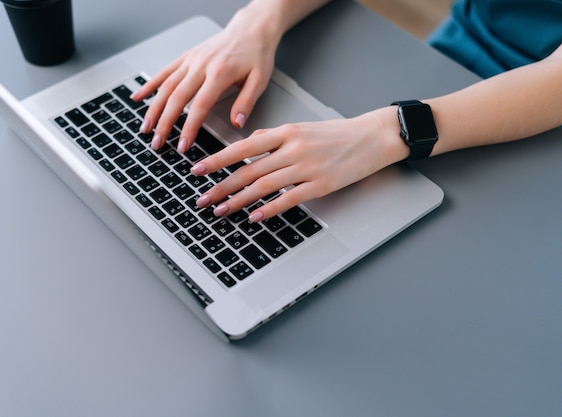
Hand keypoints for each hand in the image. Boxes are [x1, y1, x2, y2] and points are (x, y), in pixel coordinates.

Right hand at [130, 7, 282, 152]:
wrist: (250, 29)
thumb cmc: (256, 54)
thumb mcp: (259, 80)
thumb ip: (247, 102)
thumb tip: (238, 123)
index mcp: (220, 73)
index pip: (199, 106)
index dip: (189, 128)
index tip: (183, 145)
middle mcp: (201, 66)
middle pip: (177, 98)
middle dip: (165, 123)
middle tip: (158, 143)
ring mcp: (191, 60)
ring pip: (166, 86)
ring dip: (153, 109)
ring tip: (146, 128)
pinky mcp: (186, 57)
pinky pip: (164, 72)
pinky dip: (149, 85)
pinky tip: (138, 97)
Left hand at [191, 107, 408, 220]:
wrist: (372, 137)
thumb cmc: (337, 133)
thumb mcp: (302, 127)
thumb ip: (274, 136)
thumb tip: (251, 141)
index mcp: (286, 132)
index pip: (243, 146)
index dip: (218, 159)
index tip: (198, 169)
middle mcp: (293, 148)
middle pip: (249, 169)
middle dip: (221, 185)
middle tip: (203, 198)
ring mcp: (307, 167)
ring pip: (264, 185)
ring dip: (239, 200)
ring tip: (221, 210)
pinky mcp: (321, 184)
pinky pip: (290, 198)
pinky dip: (270, 208)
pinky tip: (255, 216)